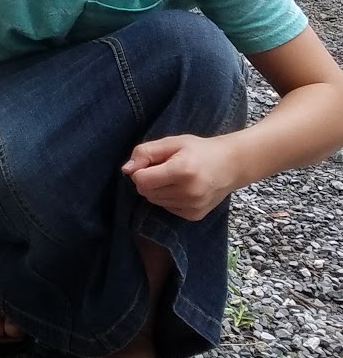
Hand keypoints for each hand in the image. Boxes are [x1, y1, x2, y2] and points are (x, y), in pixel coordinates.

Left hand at [123, 133, 242, 220]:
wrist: (231, 165)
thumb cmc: (199, 150)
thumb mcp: (172, 142)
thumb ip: (145, 152)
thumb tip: (126, 170)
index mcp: (182, 171)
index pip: (141, 181)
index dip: (141, 171)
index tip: (151, 163)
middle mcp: (188, 192)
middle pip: (146, 193)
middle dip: (149, 180)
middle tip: (165, 169)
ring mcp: (193, 206)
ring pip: (155, 202)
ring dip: (159, 190)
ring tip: (176, 178)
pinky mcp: (195, 215)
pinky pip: (168, 209)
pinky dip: (170, 199)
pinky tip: (184, 188)